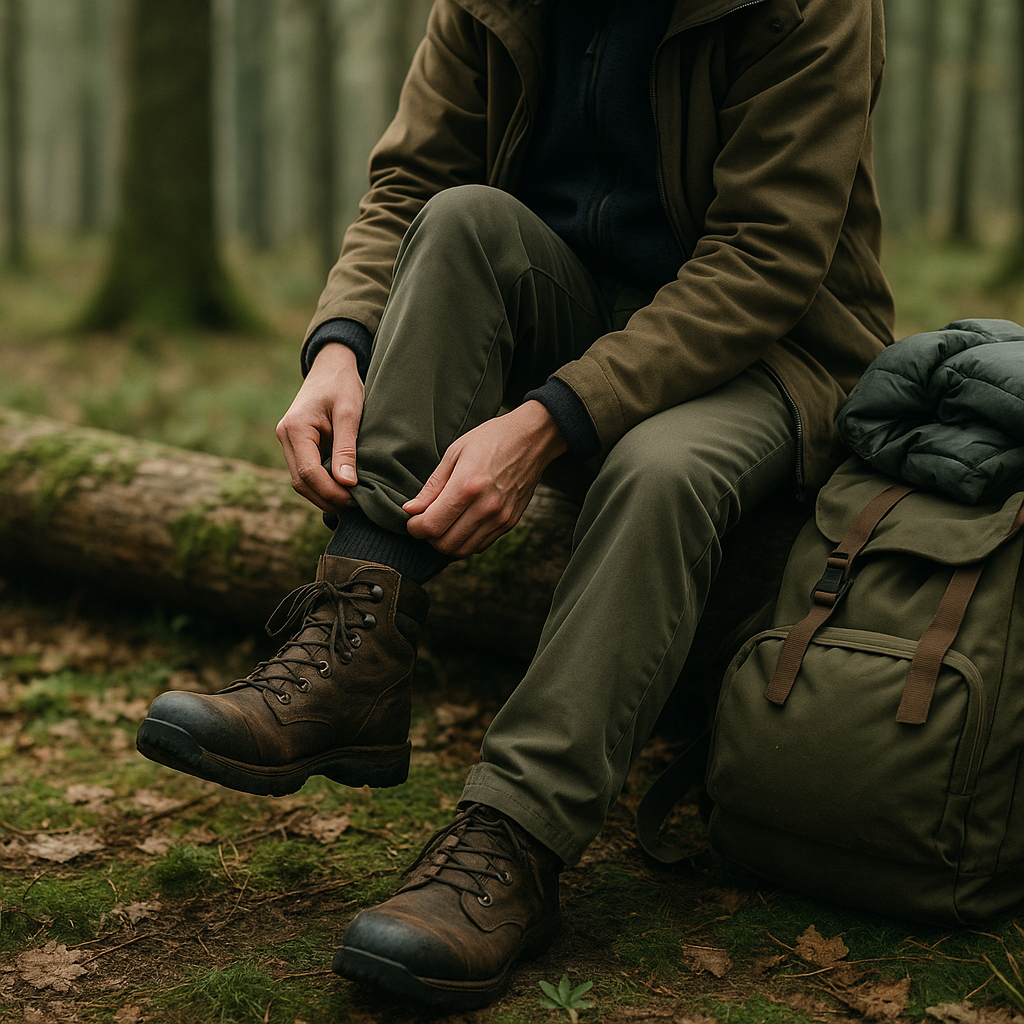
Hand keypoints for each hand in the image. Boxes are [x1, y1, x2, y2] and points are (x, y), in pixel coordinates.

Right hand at [276, 343, 363, 513]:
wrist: (332, 366)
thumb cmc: (342, 385)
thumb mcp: (349, 413)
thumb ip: (346, 448)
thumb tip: (346, 484)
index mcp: (295, 428)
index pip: (308, 472)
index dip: (331, 492)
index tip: (355, 500)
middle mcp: (285, 437)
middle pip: (301, 482)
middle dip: (326, 499)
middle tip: (355, 508)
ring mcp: (289, 442)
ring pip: (301, 481)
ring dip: (324, 495)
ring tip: (351, 504)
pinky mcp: (297, 446)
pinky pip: (306, 472)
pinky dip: (322, 485)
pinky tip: (342, 492)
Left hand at [403, 400, 567, 557]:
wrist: (531, 439)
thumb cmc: (491, 439)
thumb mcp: (455, 453)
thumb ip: (432, 486)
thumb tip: (411, 509)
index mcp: (467, 486)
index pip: (432, 526)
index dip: (415, 528)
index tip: (413, 520)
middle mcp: (485, 506)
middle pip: (445, 544)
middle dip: (429, 537)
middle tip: (426, 522)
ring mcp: (500, 517)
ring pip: (463, 550)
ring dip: (446, 542)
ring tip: (443, 524)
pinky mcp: (509, 522)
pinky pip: (480, 545)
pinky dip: (465, 541)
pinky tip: (462, 524)